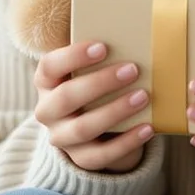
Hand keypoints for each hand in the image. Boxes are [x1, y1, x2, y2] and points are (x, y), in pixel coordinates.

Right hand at [33, 41, 154, 172]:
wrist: (94, 129)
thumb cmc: (95, 86)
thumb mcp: (90, 71)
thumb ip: (103, 58)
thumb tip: (133, 35)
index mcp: (46, 81)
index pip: (50, 66)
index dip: (73, 56)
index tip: (103, 47)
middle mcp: (47, 110)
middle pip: (66, 97)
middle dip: (100, 83)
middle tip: (132, 70)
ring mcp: (61, 137)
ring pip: (83, 128)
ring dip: (115, 111)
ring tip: (143, 96)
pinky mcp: (80, 158)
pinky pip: (101, 155)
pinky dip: (126, 142)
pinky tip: (148, 127)